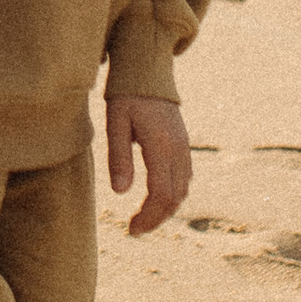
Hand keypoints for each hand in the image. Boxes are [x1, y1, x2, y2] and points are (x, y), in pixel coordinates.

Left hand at [106, 94, 191, 233]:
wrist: (148, 71)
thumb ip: (119, 157)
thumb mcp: (115, 123)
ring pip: (183, 190)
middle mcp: (177, 149)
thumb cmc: (126, 95)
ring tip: (144, 218)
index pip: (160, 194)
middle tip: (135, 230)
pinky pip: (185, 178)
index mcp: (160, 145)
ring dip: (166, 209)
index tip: (131, 229)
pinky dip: (173, 195)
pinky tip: (157, 199)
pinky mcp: (183, 144)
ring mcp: (183, 147)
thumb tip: (120, 192)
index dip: (148, 217)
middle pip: (174, 197)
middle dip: (156, 219)